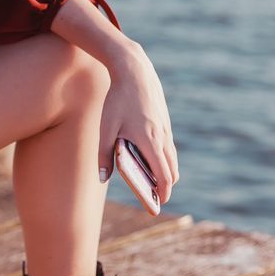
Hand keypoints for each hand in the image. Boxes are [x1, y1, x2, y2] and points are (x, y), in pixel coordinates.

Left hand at [99, 44, 179, 203]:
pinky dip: (163, 157)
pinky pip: (168, 146)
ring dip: (165, 171)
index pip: (164, 176)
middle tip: (153, 196)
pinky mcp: (165, 121)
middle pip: (172, 170)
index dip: (163, 192)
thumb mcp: (106, 127)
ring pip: (171, 158)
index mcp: (150, 141)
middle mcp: (162, 137)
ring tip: (151, 181)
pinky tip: (149, 157)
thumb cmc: (118, 100)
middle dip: (165, 186)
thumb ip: (104, 155)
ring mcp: (166, 128)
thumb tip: (102, 178)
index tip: (157, 204)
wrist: (134, 71)